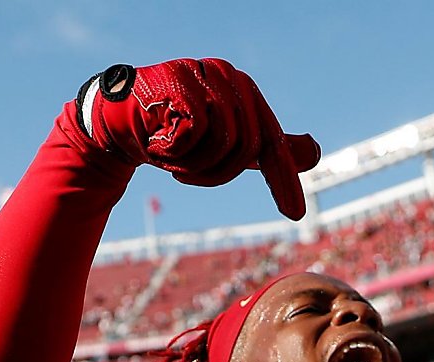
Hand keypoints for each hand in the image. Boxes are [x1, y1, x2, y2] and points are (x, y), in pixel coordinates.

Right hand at [71, 59, 320, 219]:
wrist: (118, 120)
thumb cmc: (172, 133)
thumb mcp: (225, 143)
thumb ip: (266, 147)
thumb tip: (315, 153)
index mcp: (244, 90)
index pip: (272, 140)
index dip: (282, 178)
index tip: (296, 215)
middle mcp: (229, 77)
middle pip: (248, 146)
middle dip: (217, 173)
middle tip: (187, 177)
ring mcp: (205, 75)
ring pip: (223, 141)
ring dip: (195, 164)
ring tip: (172, 158)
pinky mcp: (180, 80)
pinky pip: (195, 133)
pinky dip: (175, 150)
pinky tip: (156, 142)